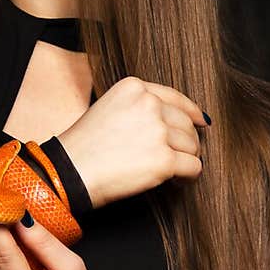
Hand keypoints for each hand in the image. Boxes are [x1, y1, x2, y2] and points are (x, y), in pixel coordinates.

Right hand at [55, 76, 208, 209]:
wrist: (69, 173)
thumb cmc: (84, 147)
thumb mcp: (109, 109)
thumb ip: (139, 108)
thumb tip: (179, 121)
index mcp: (134, 88)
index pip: (175, 98)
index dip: (191, 112)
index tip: (200, 122)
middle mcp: (148, 104)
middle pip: (186, 123)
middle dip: (186, 141)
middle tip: (177, 156)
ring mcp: (158, 131)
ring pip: (192, 145)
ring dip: (186, 158)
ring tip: (172, 170)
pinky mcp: (164, 159)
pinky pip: (193, 167)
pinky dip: (188, 177)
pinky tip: (177, 181)